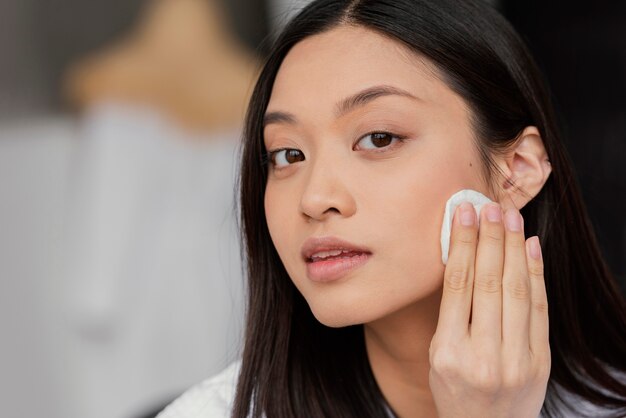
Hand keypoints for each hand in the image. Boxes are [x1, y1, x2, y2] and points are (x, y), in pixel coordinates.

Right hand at [429, 202, 549, 417]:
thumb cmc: (455, 390)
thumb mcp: (439, 355)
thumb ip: (452, 313)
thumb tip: (464, 259)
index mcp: (449, 352)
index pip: (457, 286)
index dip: (461, 244)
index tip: (463, 214)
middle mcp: (483, 355)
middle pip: (488, 283)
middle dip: (489, 239)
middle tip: (489, 206)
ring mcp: (516, 360)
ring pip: (516, 291)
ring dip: (512, 248)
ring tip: (509, 217)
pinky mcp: (540, 361)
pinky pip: (539, 309)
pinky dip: (536, 274)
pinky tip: (530, 247)